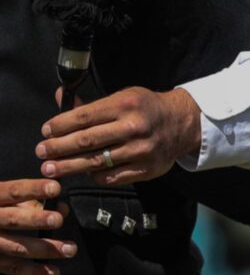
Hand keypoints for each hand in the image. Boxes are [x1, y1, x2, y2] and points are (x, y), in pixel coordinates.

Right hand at [0, 179, 73, 274]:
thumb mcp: (4, 197)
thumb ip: (32, 201)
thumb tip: (62, 207)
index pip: (12, 191)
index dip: (33, 189)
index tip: (55, 188)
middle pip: (12, 219)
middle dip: (36, 220)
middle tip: (58, 220)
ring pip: (15, 247)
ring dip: (44, 249)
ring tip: (69, 249)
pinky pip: (12, 267)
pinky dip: (34, 272)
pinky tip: (53, 272)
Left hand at [37, 87, 202, 185]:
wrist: (183, 124)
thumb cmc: (146, 108)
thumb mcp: (123, 97)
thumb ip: (91, 104)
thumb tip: (59, 98)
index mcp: (126, 105)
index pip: (84, 117)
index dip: (60, 125)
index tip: (45, 131)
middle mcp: (134, 127)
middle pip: (86, 141)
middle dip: (57, 148)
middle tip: (40, 152)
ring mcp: (141, 150)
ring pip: (95, 162)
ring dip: (68, 166)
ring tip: (50, 169)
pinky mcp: (146, 169)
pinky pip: (111, 177)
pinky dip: (93, 175)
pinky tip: (84, 172)